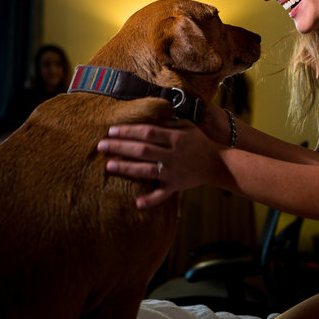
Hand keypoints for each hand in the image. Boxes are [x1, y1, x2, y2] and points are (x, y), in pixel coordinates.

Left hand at [97, 120, 224, 207]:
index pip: (147, 132)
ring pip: (147, 170)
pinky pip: (162, 195)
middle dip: (120, 147)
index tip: (111, 130)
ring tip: (108, 165)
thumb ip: (168, 122)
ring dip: (127, 168)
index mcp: (175, 138)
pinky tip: (136, 203)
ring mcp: (174, 172)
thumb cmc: (198, 142)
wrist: (217, 164)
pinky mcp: (176, 186)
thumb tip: (146, 116)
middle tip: (100, 145)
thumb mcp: (186, 126)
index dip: (128, 131)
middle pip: (143, 150)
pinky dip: (150, 200)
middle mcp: (173, 155)